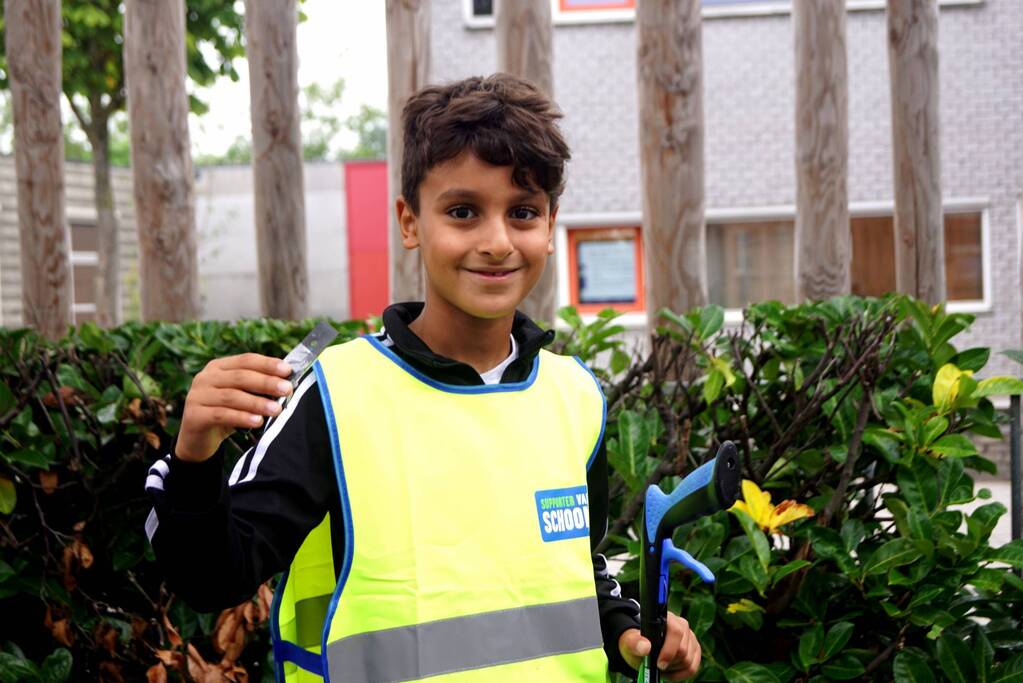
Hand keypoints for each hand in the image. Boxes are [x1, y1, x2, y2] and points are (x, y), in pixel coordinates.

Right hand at [175, 353, 293, 462]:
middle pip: (240, 376)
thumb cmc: (225, 414)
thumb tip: (286, 384)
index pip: (246, 360)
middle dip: (266, 382)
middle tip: (286, 389)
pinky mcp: (194, 415)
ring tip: (276, 409)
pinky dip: (241, 417)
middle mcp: (205, 377)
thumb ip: (256, 389)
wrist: (197, 440)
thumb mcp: (241, 398)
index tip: (287, 370)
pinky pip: (221, 414)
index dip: (267, 364)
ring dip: (257, 402)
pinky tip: (257, 422)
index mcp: (218, 367)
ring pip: (232, 396)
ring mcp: (197, 395)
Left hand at [618, 614, 700, 680]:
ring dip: (673, 669)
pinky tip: (669, 671)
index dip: (669, 650)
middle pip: (683, 650)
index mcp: (667, 618)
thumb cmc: (636, 643)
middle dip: (669, 663)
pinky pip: (693, 668)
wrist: (642, 649)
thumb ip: (634, 642)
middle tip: (657, 665)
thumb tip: (645, 647)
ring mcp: (691, 638)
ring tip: (661, 667)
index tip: (659, 663)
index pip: (676, 631)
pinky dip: (680, 675)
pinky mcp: (695, 651)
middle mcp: (682, 625)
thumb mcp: (629, 642)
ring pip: (688, 661)